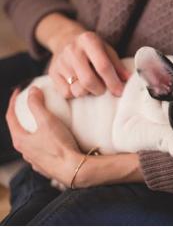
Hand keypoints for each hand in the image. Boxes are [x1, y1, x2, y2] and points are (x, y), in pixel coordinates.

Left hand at [6, 87, 143, 187]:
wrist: (74, 169)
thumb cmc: (60, 146)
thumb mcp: (48, 121)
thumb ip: (37, 105)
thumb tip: (32, 90)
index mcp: (21, 140)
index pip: (10, 117)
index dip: (13, 102)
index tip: (18, 92)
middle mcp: (25, 152)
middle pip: (19, 130)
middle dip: (22, 117)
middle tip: (30, 107)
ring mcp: (35, 161)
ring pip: (30, 143)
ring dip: (33, 131)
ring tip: (42, 124)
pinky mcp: (46, 167)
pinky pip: (41, 151)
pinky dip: (43, 142)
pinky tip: (52, 141)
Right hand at [36, 13, 130, 97]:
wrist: (64, 38)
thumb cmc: (91, 48)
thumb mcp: (106, 50)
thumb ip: (117, 66)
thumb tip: (129, 79)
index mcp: (89, 41)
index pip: (103, 66)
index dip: (113, 82)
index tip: (120, 92)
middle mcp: (72, 50)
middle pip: (89, 81)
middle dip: (100, 90)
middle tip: (103, 88)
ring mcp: (60, 61)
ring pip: (78, 90)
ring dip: (88, 92)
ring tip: (90, 84)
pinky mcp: (52, 72)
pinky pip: (66, 93)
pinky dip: (75, 93)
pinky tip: (77, 84)